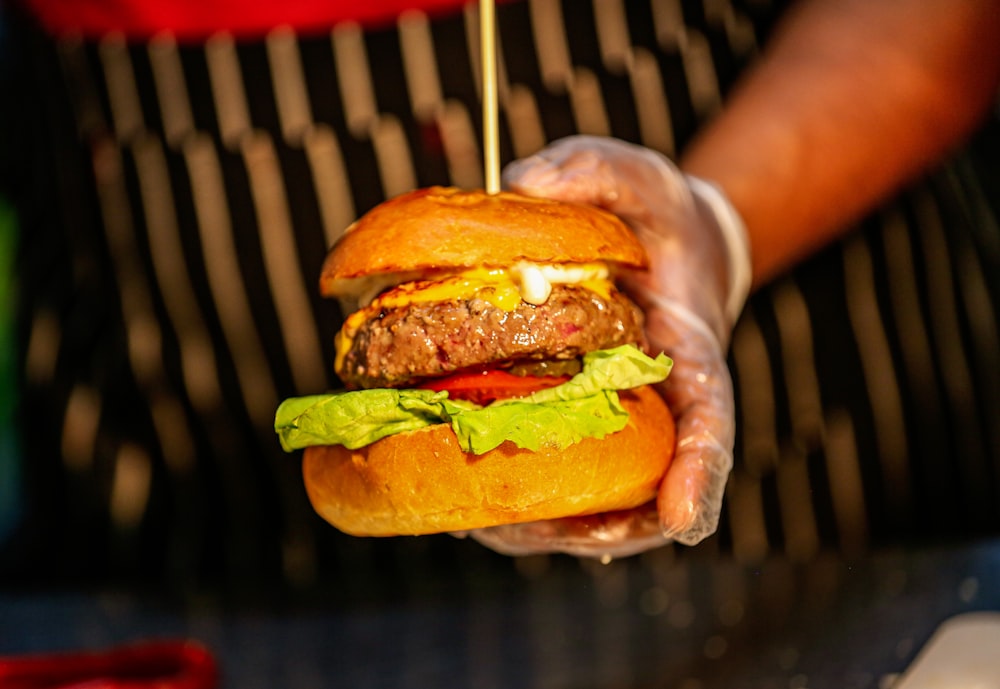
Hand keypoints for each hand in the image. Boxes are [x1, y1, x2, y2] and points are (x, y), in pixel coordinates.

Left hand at [466, 135, 750, 558]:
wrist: (659, 249)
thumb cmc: (650, 217)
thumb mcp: (632, 174)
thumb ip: (589, 167)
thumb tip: (519, 183)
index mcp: (692, 359)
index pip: (712, 425)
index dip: (701, 475)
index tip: (685, 517)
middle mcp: (662, 410)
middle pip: (649, 494)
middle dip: (598, 529)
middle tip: (523, 530)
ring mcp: (625, 430)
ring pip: (599, 507)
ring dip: (543, 528)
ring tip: (475, 525)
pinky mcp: (584, 432)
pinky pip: (559, 484)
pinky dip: (519, 502)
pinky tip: (461, 500)